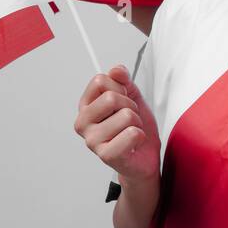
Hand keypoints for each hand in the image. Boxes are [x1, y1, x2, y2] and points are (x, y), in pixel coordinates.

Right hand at [74, 63, 160, 182]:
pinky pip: (132, 134)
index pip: (100, 80)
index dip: (120, 88)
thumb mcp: (131, 98)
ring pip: (126, 115)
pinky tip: (133, 144)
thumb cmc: (134, 127)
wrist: (144, 157)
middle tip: (130, 120)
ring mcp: (92, 141)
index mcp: (86, 106)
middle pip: (111, 97)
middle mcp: (83, 123)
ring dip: (137, 123)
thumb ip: (123, 81)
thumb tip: (116, 70)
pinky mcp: (106, 155)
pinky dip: (140, 136)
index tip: (124, 101)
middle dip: (131, 106)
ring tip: (131, 132)